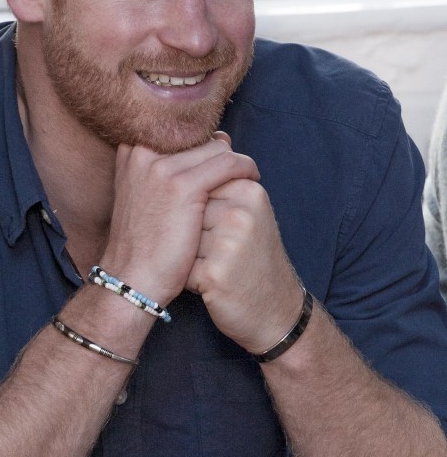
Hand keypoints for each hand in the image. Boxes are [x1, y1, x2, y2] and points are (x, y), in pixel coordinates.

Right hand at [100, 137, 258, 305]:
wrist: (132, 278)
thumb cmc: (144, 241)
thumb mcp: (144, 193)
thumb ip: (167, 165)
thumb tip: (217, 139)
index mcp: (131, 150)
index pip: (180, 130)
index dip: (202, 145)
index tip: (215, 163)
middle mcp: (142, 151)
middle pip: (199, 136)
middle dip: (219, 154)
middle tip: (234, 172)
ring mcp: (161, 168)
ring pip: (217, 147)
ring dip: (235, 162)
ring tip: (245, 177)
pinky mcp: (183, 186)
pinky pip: (228, 164)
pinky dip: (245, 169)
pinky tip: (252, 180)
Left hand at [186, 168, 303, 352]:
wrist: (276, 310)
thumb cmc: (253, 259)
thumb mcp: (248, 213)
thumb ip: (224, 182)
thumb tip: (201, 145)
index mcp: (249, 191)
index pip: (198, 186)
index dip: (199, 212)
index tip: (222, 230)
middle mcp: (241, 212)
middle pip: (186, 212)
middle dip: (190, 234)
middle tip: (220, 253)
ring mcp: (229, 243)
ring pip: (180, 239)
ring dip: (187, 256)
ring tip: (216, 267)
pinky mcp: (216, 273)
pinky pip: (180, 266)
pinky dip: (187, 279)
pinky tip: (211, 284)